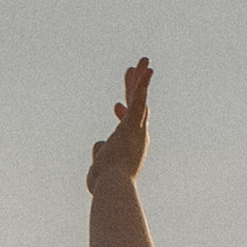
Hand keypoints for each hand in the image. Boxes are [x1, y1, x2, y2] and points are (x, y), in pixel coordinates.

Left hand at [85, 57, 150, 192]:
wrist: (113, 186)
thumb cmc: (106, 183)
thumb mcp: (100, 165)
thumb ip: (99, 152)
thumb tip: (98, 145)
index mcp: (130, 145)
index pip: (127, 124)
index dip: (122, 112)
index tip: (115, 105)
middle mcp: (137, 135)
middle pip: (137, 106)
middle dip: (134, 87)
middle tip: (133, 71)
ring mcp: (136, 129)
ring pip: (138, 98)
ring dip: (140, 79)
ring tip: (142, 61)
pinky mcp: (132, 124)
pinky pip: (139, 100)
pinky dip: (142, 85)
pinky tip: (147, 69)